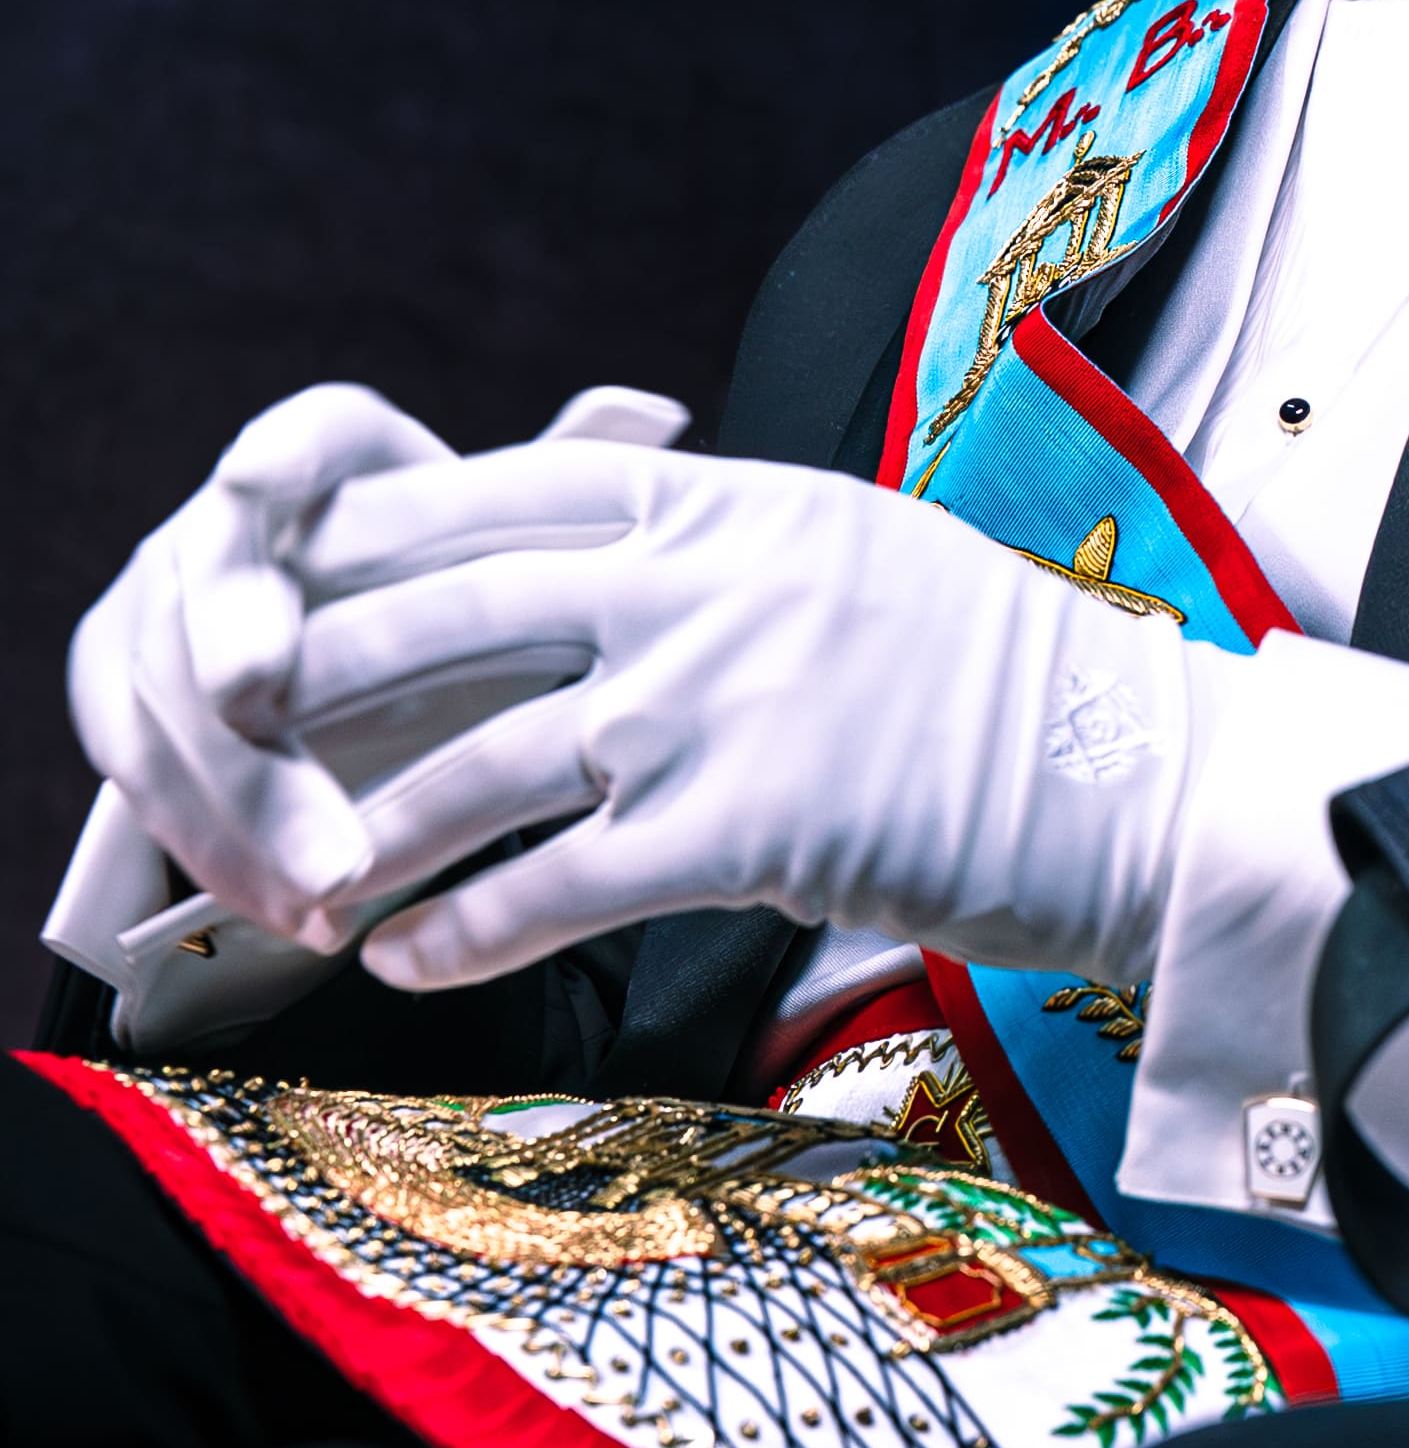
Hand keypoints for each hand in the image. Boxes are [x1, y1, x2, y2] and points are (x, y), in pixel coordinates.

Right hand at [66, 380, 689, 941]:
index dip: (277, 454)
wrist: (396, 715)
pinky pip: (149, 783)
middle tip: (255, 700)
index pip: (300, 440)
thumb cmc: (479, 623)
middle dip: (229, 638)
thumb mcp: (530, 571)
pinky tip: (295, 910)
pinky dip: (221, 851)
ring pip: (168, 696)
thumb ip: (574, 494)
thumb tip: (656, 408)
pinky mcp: (126, 706)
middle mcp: (227, 526)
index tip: (258, 475)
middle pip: (213, 572)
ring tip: (330, 879)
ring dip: (240, 793)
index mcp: (329, 467)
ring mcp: (161, 614)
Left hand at [271, 435, 1204, 991]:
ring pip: (494, 758)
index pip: (523, 490)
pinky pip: (569, 880)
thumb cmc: (1004, 677)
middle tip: (238, 704)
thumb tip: (627, 514)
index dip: (393, 524)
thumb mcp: (861, 553)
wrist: (1131, 773)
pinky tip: (408, 958)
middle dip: (336, 661)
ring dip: (379, 823)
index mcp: (741, 504)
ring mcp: (731, 704)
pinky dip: (472, 924)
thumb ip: (735, 538)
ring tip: (300, 873)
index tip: (297, 554)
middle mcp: (720, 586)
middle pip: (470, 608)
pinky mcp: (756, 828)